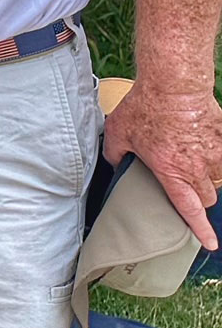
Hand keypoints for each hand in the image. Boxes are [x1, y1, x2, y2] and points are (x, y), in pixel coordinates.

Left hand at [104, 84, 221, 247]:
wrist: (174, 84)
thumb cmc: (145, 106)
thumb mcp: (118, 132)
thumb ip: (117, 154)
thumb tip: (118, 164)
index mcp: (172, 171)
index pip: (190, 209)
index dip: (200, 229)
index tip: (209, 242)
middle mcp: (198, 167)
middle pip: (207, 197)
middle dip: (198, 197)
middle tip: (185, 186)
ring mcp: (215, 153)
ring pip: (218, 179)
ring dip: (208, 177)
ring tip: (191, 161)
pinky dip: (216, 156)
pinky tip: (203, 144)